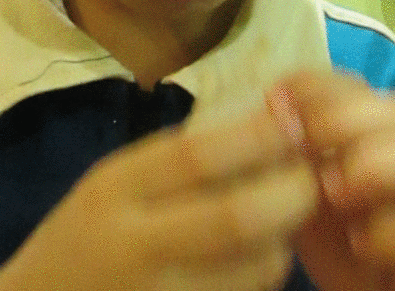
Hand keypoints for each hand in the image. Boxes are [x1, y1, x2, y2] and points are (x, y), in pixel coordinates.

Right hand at [0, 102, 318, 290]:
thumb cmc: (79, 242)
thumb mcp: (109, 187)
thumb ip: (171, 163)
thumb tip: (260, 123)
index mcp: (114, 188)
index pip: (196, 155)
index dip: (256, 136)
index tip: (294, 119)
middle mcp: (132, 244)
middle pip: (235, 217)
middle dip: (290, 192)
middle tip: (315, 174)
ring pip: (250, 271)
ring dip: (286, 239)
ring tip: (294, 216)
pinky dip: (264, 277)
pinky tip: (266, 258)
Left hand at [267, 70, 394, 290]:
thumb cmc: (331, 239)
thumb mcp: (299, 189)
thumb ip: (289, 149)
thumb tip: (273, 105)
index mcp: (376, 132)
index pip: (357, 87)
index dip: (318, 86)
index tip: (275, 101)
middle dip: (346, 119)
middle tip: (303, 144)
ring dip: (379, 167)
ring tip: (332, 190)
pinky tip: (359, 242)